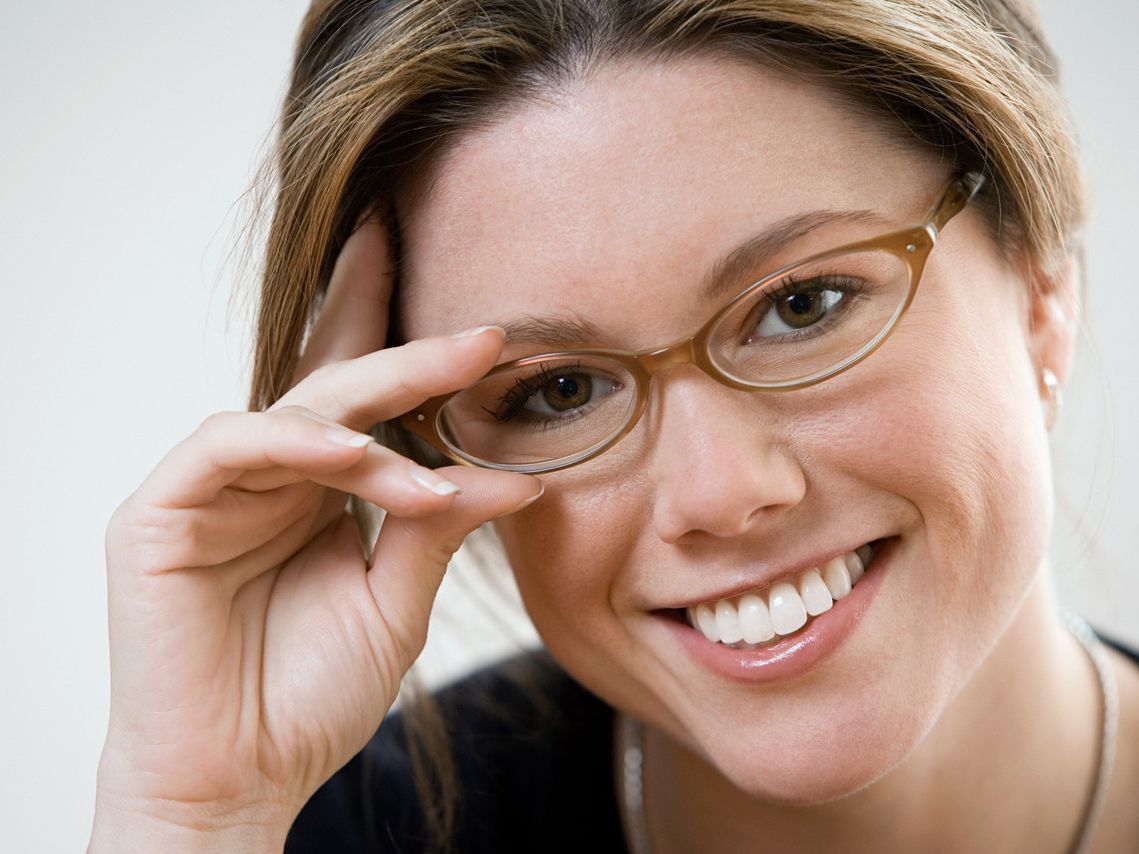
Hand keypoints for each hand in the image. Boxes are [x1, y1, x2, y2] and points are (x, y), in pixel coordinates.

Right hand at [90, 221, 539, 850]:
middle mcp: (268, 479)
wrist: (241, 780)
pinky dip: (290, 441)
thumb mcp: (396, 602)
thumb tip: (515, 477)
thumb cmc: (312, 697)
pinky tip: (350, 455)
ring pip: (294, 414)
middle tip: (480, 343)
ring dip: (371, 430)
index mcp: (319, 493)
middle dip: (410, 364)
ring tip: (428, 476)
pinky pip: (227, 445)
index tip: (489, 338)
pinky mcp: (159, 513)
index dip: (414, 361)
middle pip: (339, 392)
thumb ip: (438, 530)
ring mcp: (213, 490)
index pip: (365, 406)